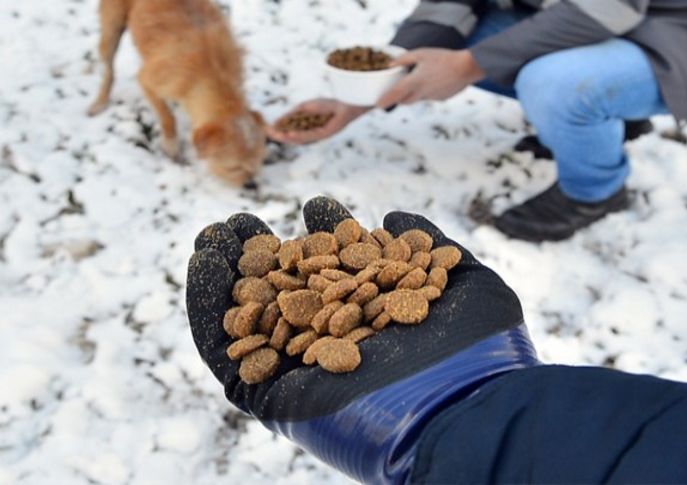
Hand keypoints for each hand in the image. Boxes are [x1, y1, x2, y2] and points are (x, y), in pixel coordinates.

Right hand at [186, 197, 537, 483]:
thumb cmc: (477, 354)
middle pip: (291, 294)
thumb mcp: (465, 285)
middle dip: (268, 253)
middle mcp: (337, 347)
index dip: (329, 238)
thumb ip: (430, 246)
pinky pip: (226, 352)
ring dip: (230, 273)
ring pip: (253, 318)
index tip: (319, 204)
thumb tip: (396, 216)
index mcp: (378, 326)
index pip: (344, 276)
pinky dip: (208, 306)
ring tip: (214, 232)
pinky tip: (203, 261)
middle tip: (246, 219)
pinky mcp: (270, 396)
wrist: (460, 413)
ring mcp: (301, 371)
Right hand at [266, 99, 369, 144]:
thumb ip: (291, 114)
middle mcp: (311, 133)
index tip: (269, 129)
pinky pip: (309, 136)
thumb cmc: (326, 104)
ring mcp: (317, 135)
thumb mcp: (304, 107)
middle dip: (282, 136)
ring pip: (300, 139)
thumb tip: (277, 121)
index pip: (291, 130)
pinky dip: (298, 135)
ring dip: (288, 138)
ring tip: (278, 136)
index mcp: (307, 127)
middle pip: (294, 137)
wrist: (343, 103)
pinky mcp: (324, 135)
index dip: (280, 130)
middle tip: (271, 135)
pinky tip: (290, 134)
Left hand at [376, 48, 484, 108]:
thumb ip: (403, 60)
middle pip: (405, 101)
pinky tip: (437, 81)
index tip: (377, 105)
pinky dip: (429, 91)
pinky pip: (431, 97)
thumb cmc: (443, 58)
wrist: (466, 67)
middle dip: (400, 98)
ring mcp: (432, 98)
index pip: (395, 94)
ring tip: (422, 80)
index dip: (385, 101)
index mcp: (414, 81)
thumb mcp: (421, 54)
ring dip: (415, 93)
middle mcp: (421, 93)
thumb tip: (390, 64)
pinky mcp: (441, 99)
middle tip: (397, 91)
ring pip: (418, 99)